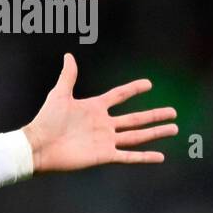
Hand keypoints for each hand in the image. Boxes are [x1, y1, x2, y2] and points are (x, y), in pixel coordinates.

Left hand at [21, 54, 177, 172]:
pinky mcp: (103, 155)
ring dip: (155, 133)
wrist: (38, 146)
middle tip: (173, 112)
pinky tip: (161, 156)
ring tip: (174, 128)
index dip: (133, 89)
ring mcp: (105, 140)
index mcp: (94, 108)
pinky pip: (128, 156)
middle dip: (154, 115)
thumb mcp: (59, 95)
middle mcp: (103, 124)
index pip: (118, 95)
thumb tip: (68, 55)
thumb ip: (68, 76)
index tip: (149, 84)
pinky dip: (144, 157)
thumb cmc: (45, 120)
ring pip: (137, 136)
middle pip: (135, 118)